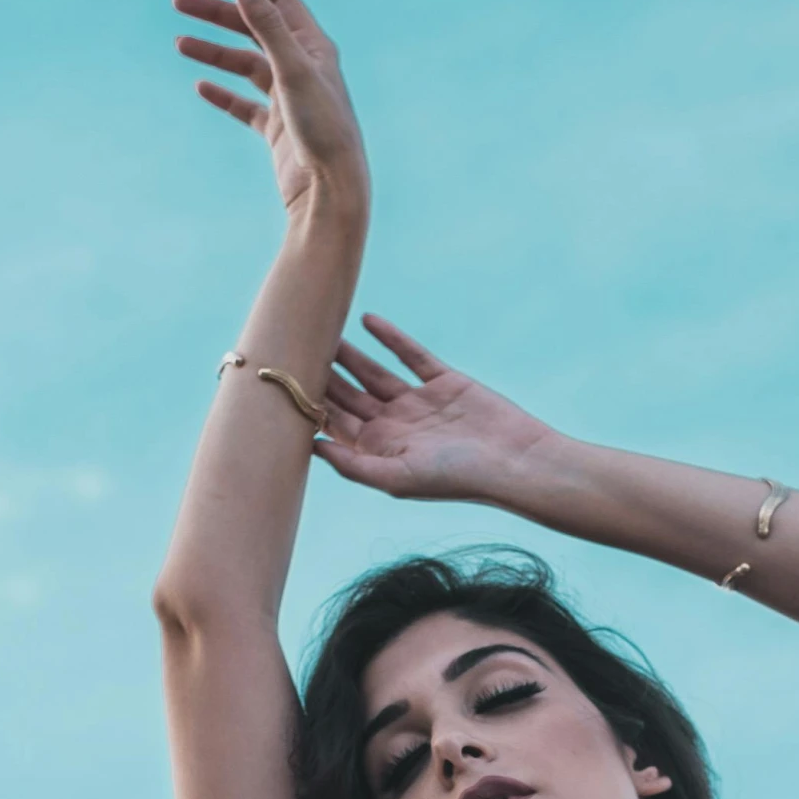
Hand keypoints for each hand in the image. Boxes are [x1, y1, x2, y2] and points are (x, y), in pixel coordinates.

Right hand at [173, 0, 369, 221]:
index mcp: (313, 46)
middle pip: (254, 27)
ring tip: (180, 44)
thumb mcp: (292, 71)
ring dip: (214, 52)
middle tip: (179, 3)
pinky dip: (223, 94)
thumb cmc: (321, 130)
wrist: (331, 191)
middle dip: (217, 12)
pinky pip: (245, 106)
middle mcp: (303, 67)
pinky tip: (201, 88)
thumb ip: (266, 25)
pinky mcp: (278, 130)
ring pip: (245, 65)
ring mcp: (289, 99)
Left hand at [316, 317, 555, 502]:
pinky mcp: (443, 382)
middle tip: (296, 346)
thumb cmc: (456, 478)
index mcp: (381, 451)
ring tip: (323, 329)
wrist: (514, 461)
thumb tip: (311, 447)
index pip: (337, 422)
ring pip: (374, 372)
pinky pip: (411, 355)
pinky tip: (368, 320)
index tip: (285, 379)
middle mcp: (395, 427)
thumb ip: (353, 464)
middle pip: (350, 394)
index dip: (311, 402)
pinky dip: (391, 338)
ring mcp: (419, 403)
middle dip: (324, 374)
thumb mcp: (397, 477)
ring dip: (350, 353)